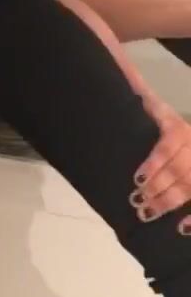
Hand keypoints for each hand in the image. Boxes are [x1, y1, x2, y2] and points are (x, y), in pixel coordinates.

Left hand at [130, 98, 190, 234]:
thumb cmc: (165, 122)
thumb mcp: (154, 107)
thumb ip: (138, 93)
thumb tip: (113, 68)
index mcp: (178, 129)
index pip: (167, 147)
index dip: (154, 164)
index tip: (137, 179)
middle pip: (178, 171)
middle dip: (157, 188)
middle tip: (136, 201)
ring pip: (189, 186)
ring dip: (168, 202)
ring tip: (146, 212)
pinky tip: (180, 228)